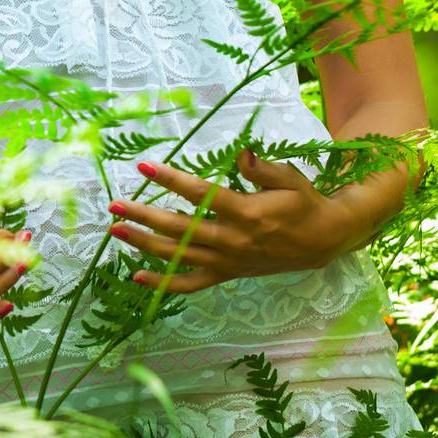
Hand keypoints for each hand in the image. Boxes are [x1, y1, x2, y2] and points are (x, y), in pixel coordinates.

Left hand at [106, 151, 363, 294]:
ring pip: (178, 257)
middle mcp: (232, 241)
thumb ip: (261, 169)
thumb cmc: (303, 203)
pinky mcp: (227, 274)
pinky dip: (163, 283)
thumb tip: (241, 154)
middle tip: (114, 204)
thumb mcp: (289, 179)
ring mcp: (227, 261)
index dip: (171, 180)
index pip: (201, 195)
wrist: (322, 241)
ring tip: (116, 231)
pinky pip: (191, 284)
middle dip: (144, 215)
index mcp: (247, 213)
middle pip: (180, 229)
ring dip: (144, 244)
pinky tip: (137, 276)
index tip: (145, 166)